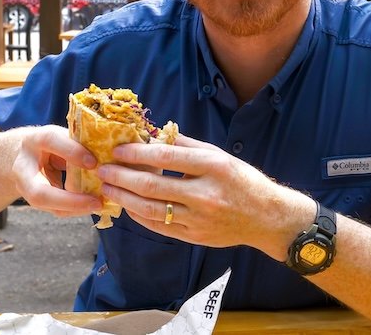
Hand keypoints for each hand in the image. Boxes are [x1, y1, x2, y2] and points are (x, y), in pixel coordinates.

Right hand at [10, 125, 103, 217]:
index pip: (50, 141)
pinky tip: (92, 204)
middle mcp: (23, 167)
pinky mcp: (35, 200)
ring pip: (48, 206)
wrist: (24, 155)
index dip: (72, 152)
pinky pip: (55, 209)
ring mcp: (25, 188)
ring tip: (98, 205)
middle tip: (96, 202)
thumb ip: (77, 144)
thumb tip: (105, 156)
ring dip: (75, 208)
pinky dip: (76, 208)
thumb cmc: (51, 143)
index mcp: (33, 140)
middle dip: (69, 201)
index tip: (94, 162)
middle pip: (39, 193)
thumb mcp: (62, 136)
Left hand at [96, 134, 313, 259]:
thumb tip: (155, 134)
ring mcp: (198, 219)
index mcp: (213, 167)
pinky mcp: (194, 236)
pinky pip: (158, 226)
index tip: (118, 150)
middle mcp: (204, 194)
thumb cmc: (243, 181)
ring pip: (150, 209)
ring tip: (108, 188)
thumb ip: (187, 146)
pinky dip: (139, 216)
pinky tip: (128, 206)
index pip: (166, 159)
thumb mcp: (220, 156)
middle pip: (152, 186)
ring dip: (124, 198)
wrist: (266, 218)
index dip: (137, 154)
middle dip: (122, 177)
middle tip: (103, 169)